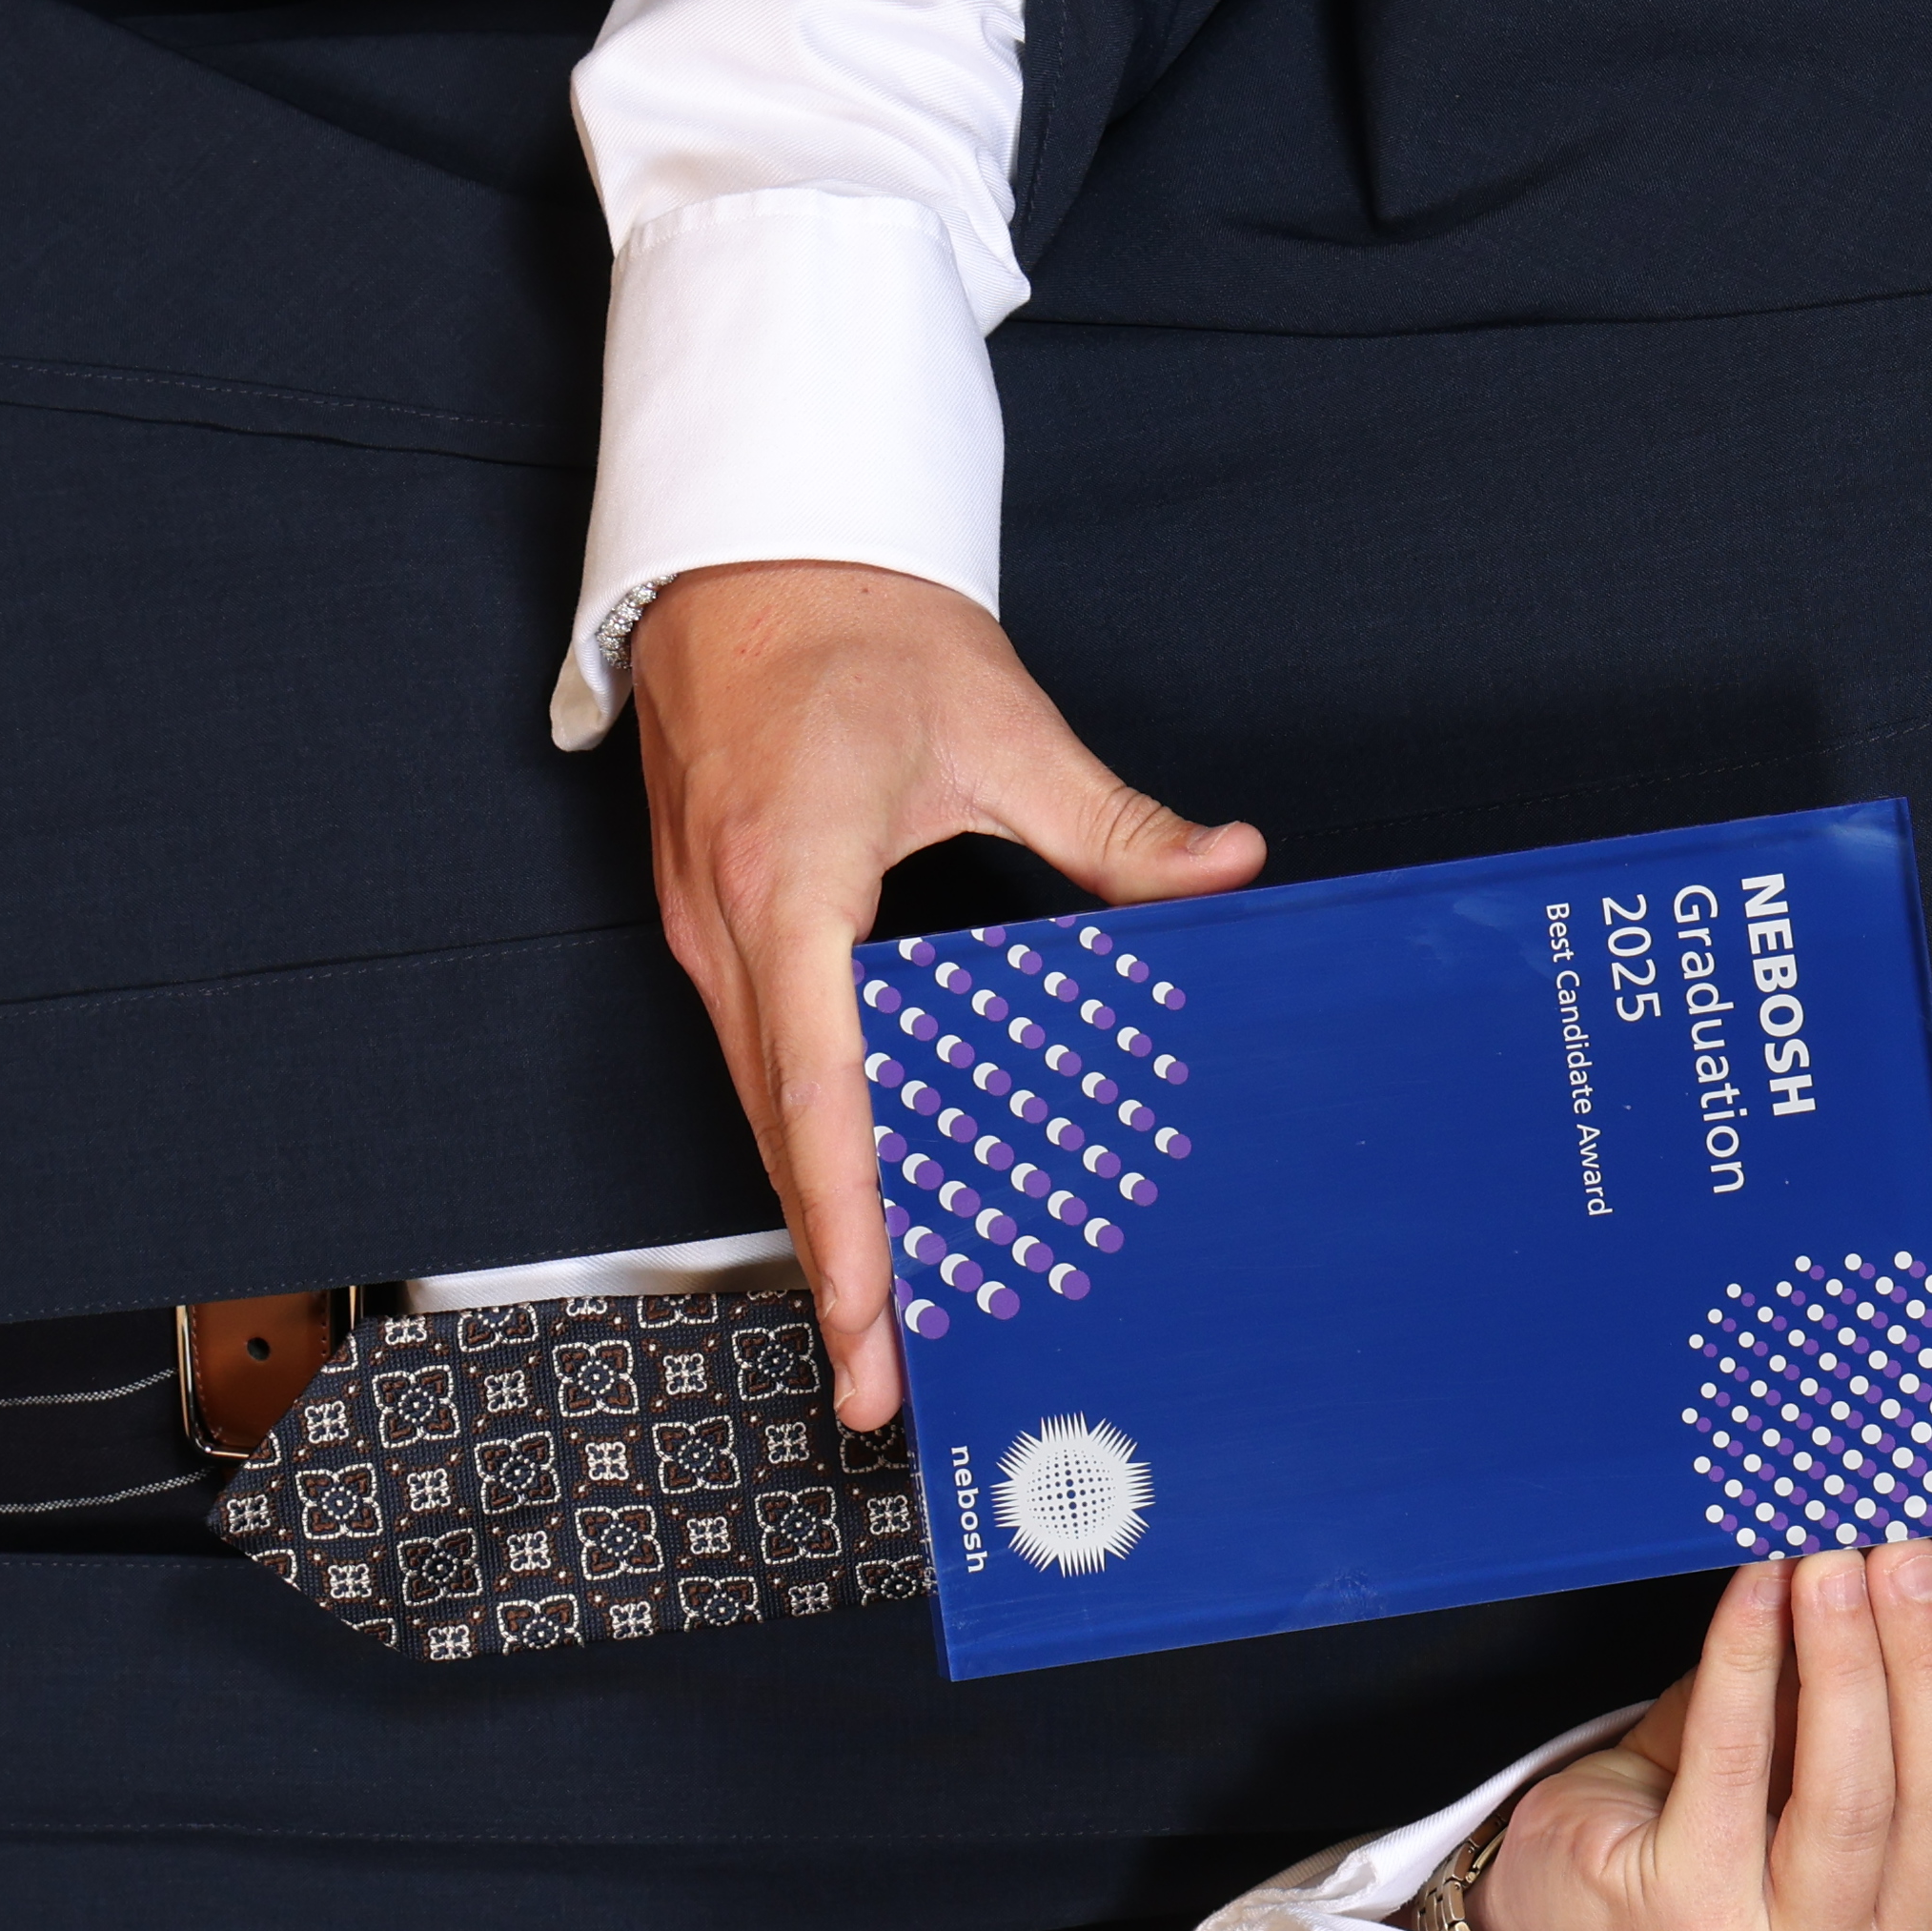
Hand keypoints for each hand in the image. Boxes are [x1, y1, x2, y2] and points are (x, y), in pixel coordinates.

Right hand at [622, 561, 1259, 1431]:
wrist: (744, 543)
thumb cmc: (851, 617)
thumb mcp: (997, 718)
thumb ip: (1111, 822)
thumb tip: (1226, 875)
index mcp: (791, 880)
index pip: (820, 1087)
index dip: (848, 1219)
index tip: (871, 1320)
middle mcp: (728, 925)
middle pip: (782, 1133)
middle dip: (833, 1268)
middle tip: (883, 1387)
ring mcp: (706, 931)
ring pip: (764, 1109)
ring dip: (818, 1219)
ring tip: (880, 1331)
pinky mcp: (713, 925)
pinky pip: (762, 1062)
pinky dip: (807, 1145)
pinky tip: (862, 1203)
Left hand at [1462, 1540, 1931, 1930]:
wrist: (1596, 1897)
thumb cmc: (1736, 1821)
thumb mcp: (1841, 1751)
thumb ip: (1894, 1679)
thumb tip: (1926, 1548)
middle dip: (1930, 1648)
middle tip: (1906, 1543)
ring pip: (1854, 1795)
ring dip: (1846, 1655)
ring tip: (1833, 1560)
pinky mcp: (1697, 1930)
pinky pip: (1733, 1771)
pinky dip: (1747, 1665)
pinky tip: (1756, 1593)